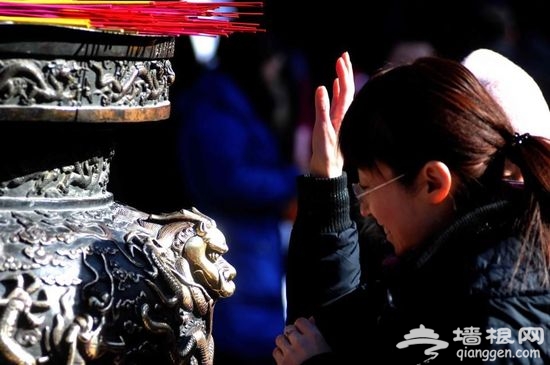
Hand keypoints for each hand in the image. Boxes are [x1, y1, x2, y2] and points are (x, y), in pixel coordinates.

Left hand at [273, 317, 330, 364]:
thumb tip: (310, 319)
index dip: (300, 326)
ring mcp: (290, 353)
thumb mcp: (324, 346)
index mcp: (313, 337)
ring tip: (290, 350)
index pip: (300, 321)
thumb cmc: (324, 363)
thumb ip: (315, 331)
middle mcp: (300, 343)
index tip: (302, 331)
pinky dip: (279, 354)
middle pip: (288, 329)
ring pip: (279, 339)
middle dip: (291, 334)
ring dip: (284, 343)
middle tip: (297, 342)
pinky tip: (286, 358)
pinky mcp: (282, 364)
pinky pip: (275, 352)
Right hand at [309, 52, 354, 177]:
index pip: (347, 89)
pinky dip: (337, 91)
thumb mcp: (322, 131)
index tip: (342, 58)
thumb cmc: (326, 154)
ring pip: (344, 94)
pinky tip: (335, 85)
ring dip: (342, 79)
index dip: (344, 73)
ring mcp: (340, 118)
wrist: (328, 170)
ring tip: (340, 65)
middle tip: (343, 55)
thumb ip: (321, 109)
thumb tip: (321, 88)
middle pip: (348, 88)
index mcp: (343, 114)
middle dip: (345, 71)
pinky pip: (338, 102)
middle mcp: (344, 114)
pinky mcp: (335, 123)